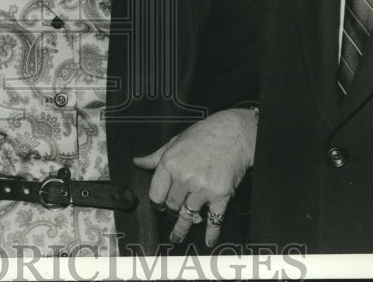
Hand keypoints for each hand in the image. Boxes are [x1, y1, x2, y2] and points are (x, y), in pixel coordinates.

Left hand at [132, 107, 256, 246]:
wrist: (234, 132)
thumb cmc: (204, 134)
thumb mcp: (176, 141)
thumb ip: (156, 156)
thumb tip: (138, 162)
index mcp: (170, 163)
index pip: (156, 194)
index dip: (157, 202)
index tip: (159, 206)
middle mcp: (184, 178)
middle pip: (172, 206)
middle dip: (172, 210)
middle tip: (173, 214)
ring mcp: (203, 188)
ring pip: (188, 215)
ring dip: (183, 227)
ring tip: (177, 236)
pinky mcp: (221, 195)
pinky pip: (214, 220)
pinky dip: (211, 233)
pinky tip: (208, 240)